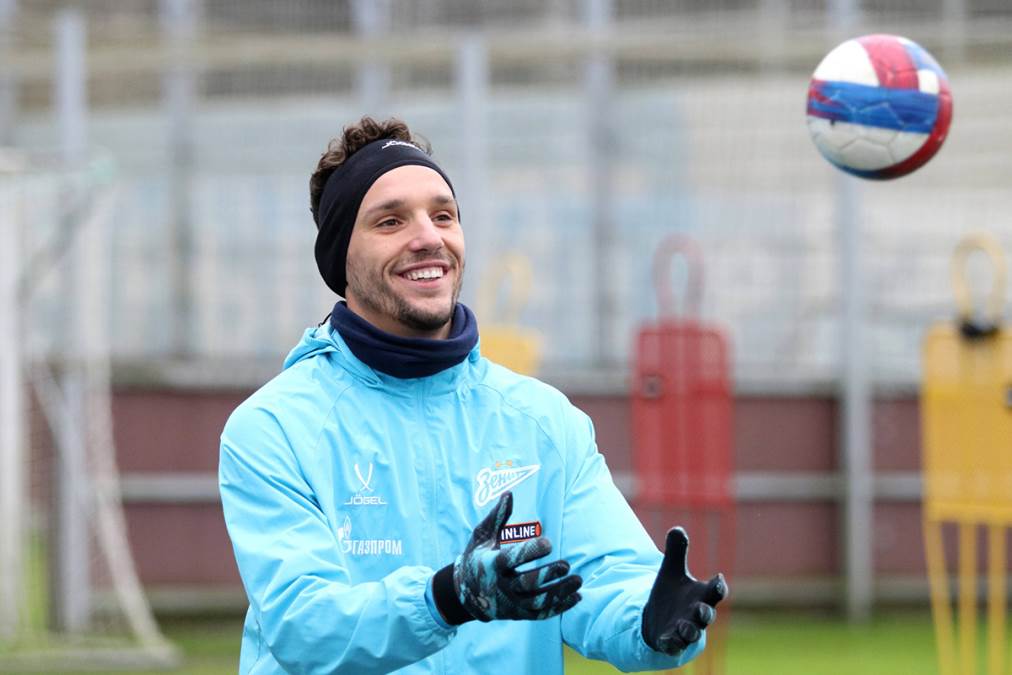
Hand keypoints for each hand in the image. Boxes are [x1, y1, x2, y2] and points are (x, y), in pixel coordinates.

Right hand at [449, 492, 581, 621]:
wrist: (465, 593)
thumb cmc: (476, 557)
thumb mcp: (481, 536)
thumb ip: (496, 517)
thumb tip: (509, 493)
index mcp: (491, 564)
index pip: (511, 559)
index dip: (530, 552)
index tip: (549, 543)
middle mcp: (500, 586)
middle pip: (527, 584)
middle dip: (548, 575)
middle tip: (566, 564)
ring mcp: (510, 603)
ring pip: (537, 602)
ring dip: (559, 593)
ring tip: (578, 580)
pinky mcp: (518, 614)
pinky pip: (540, 614)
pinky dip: (559, 607)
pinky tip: (576, 597)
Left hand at [642, 527, 727, 654]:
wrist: (659, 618)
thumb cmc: (672, 594)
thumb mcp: (671, 570)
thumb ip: (677, 551)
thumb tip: (677, 528)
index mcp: (701, 595)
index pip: (715, 591)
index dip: (719, 586)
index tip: (718, 578)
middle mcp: (696, 614)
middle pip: (707, 615)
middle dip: (705, 613)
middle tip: (701, 608)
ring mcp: (684, 629)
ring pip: (692, 633)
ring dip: (689, 630)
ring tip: (683, 626)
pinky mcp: (671, 641)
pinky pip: (674, 645)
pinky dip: (672, 644)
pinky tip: (667, 640)